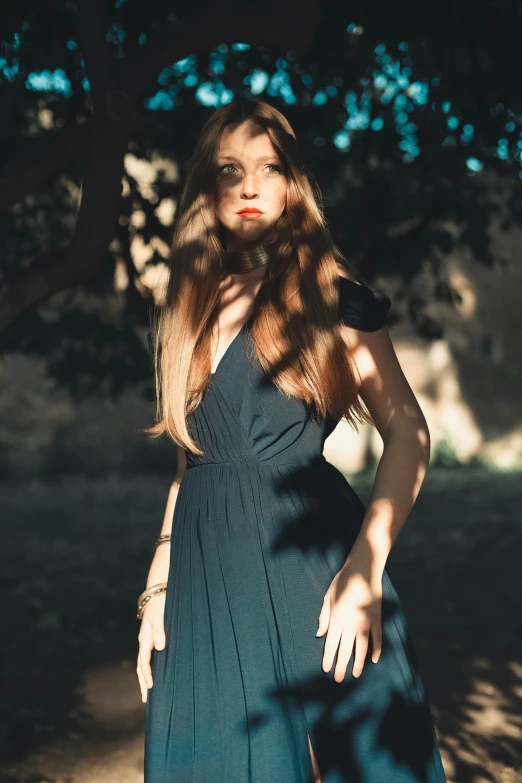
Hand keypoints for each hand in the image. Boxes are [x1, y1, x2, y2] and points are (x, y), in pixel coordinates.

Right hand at [137, 594, 166, 702]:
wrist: (157, 593)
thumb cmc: (159, 604)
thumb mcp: (159, 617)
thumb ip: (159, 631)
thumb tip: (160, 648)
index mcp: (145, 639)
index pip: (143, 661)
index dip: (147, 674)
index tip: (150, 686)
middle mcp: (144, 641)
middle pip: (141, 666)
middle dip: (143, 682)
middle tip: (145, 699)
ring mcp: (147, 640)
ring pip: (143, 663)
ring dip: (144, 677)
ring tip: (147, 692)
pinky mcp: (151, 638)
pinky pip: (148, 657)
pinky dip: (148, 668)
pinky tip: (152, 673)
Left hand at [316, 554, 382, 681]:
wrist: (362, 570)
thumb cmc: (342, 582)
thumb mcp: (328, 597)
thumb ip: (324, 617)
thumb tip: (319, 634)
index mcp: (337, 618)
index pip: (331, 644)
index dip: (328, 658)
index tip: (326, 670)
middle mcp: (351, 624)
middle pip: (345, 650)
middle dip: (341, 666)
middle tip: (339, 681)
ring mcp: (365, 622)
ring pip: (362, 648)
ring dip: (359, 663)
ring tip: (355, 675)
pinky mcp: (376, 619)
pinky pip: (378, 638)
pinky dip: (377, 650)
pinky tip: (374, 660)